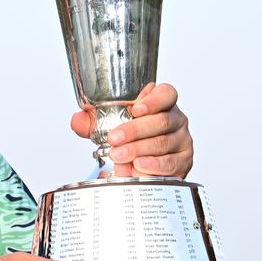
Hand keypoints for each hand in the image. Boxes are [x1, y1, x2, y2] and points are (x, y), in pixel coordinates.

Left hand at [69, 82, 192, 177]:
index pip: (166, 93)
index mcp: (162, 103)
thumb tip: (77, 120)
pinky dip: (153, 166)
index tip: (136, 109)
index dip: (153, 100)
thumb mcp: (109, 125)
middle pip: (161, 121)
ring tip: (120, 156)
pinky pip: (171, 163)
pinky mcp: (183, 161)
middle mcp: (176, 119)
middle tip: (115, 139)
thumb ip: (93, 121)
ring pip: (163, 143)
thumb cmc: (130, 137)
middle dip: (135, 130)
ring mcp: (182, 140)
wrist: (142, 163)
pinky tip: (138, 167)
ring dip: (139, 150)